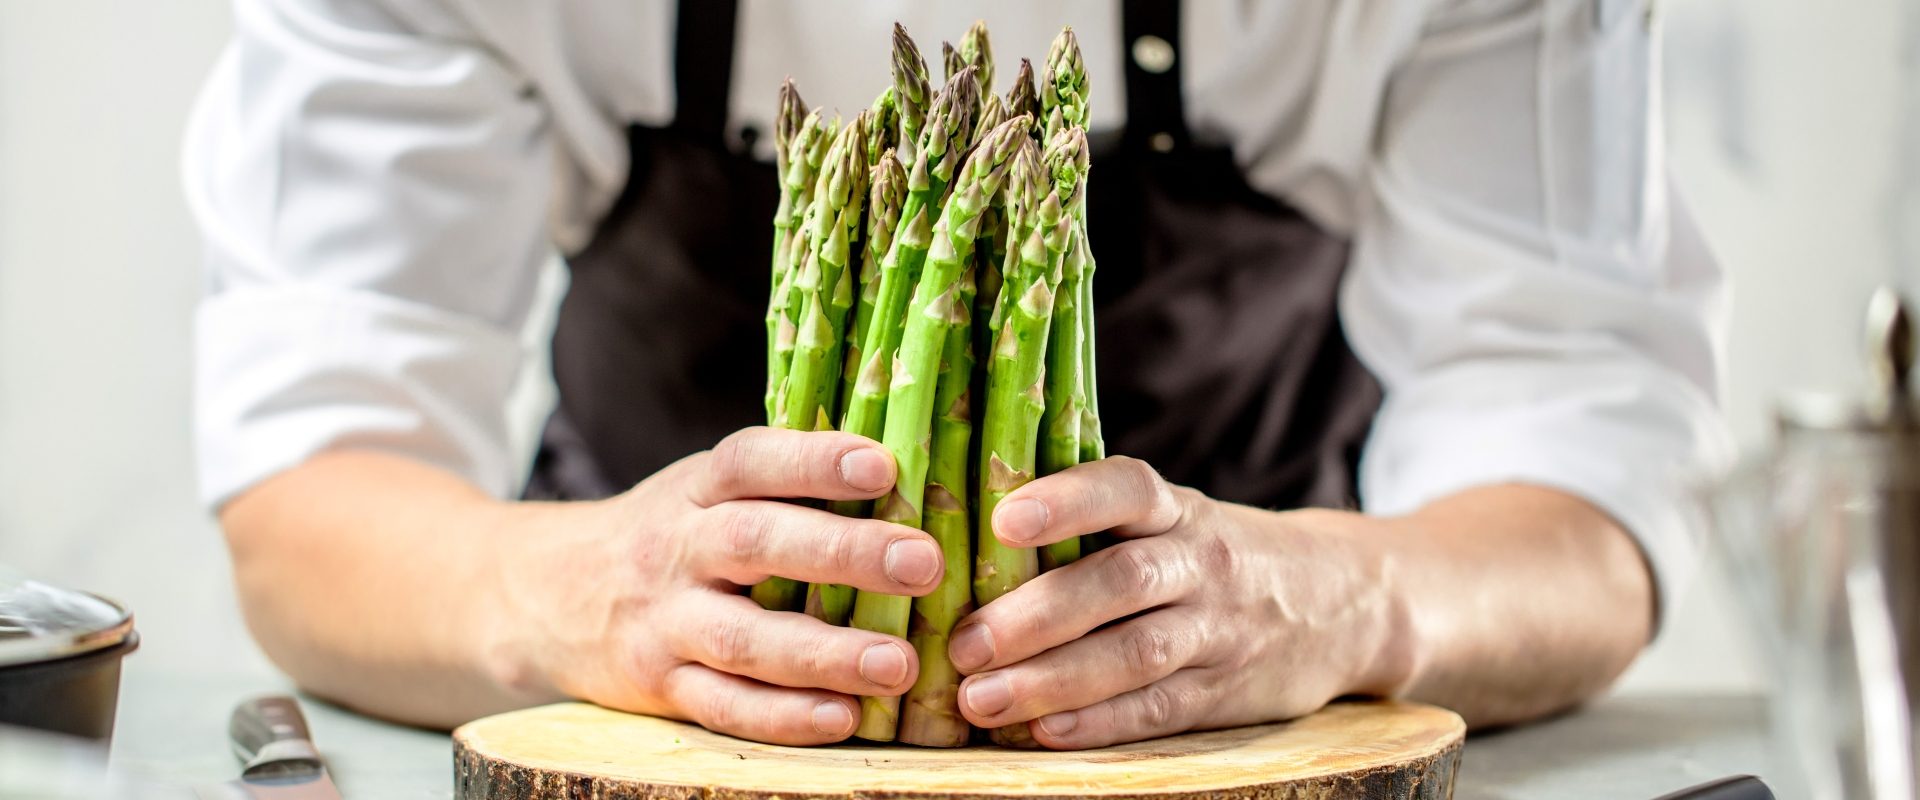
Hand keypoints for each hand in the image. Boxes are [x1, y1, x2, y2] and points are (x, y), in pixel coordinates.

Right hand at [493, 427, 944, 744]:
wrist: (545, 596)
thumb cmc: (667, 536)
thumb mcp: (702, 491)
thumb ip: (780, 484)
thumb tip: (905, 465)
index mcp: (695, 490)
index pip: (750, 462)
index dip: (813, 460)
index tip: (882, 466)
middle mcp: (676, 550)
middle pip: (755, 545)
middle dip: (842, 553)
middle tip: (921, 563)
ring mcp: (664, 622)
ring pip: (744, 639)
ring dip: (825, 653)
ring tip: (898, 663)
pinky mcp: (659, 687)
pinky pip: (724, 708)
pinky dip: (783, 718)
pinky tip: (843, 718)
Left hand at [944, 457, 1413, 748]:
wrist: (1344, 602)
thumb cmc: (1218, 556)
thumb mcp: (1177, 520)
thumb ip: (1099, 523)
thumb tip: (968, 525)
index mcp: (1179, 511)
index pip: (1128, 489)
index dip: (1067, 499)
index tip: (1003, 517)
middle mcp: (1203, 564)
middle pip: (1120, 581)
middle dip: (1036, 614)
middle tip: (964, 643)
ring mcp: (1219, 631)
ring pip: (1136, 654)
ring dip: (1053, 680)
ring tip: (981, 700)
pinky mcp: (1227, 693)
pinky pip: (1161, 709)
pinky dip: (1101, 724)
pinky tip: (1045, 733)